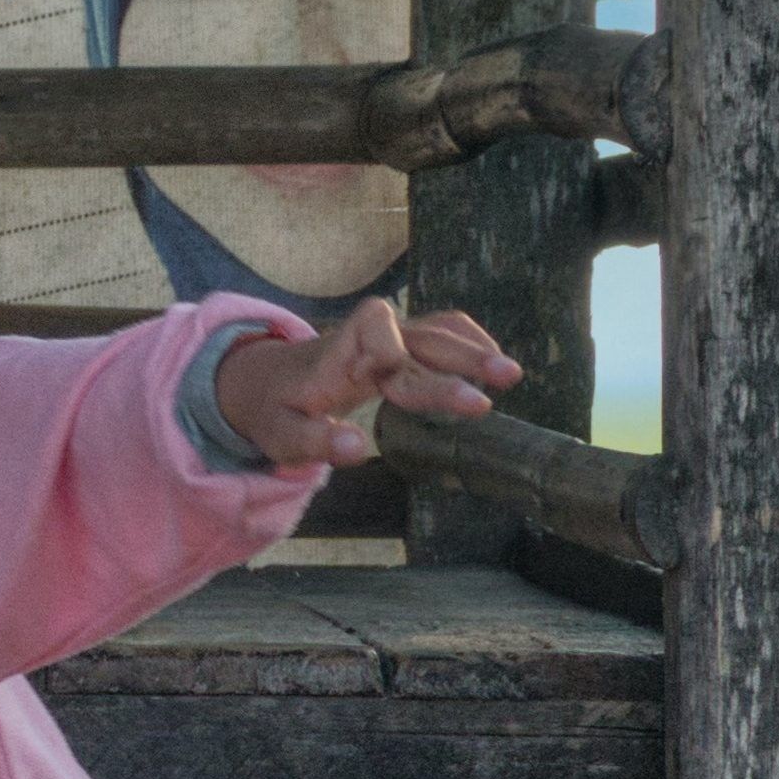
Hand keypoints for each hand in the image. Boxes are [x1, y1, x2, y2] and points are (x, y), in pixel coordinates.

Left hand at [206, 296, 523, 470]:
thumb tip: (359, 449)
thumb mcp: (282, 434)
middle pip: (419, 335)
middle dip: (458, 357)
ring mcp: (389, 339)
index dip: (389, 346)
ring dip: (473, 350)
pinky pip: (439, 331)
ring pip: (436, 333)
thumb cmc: (277, 410)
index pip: (370, 329)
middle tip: (502, 377)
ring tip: (511, 374)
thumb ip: (317, 441)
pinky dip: (467, 340)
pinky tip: (493, 363)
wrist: (267, 380)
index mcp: (338, 354)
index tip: (399, 368)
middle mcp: (368, 339)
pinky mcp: (401, 345)